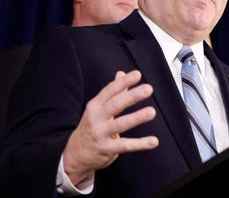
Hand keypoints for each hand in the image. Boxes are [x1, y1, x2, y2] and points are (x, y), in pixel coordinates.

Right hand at [62, 70, 158, 184]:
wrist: (74, 154)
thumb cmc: (91, 126)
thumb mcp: (97, 108)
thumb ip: (112, 92)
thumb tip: (121, 73)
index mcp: (95, 106)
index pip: (110, 91)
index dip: (123, 82)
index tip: (137, 74)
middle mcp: (96, 118)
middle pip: (115, 105)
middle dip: (132, 96)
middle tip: (148, 88)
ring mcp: (100, 134)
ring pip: (120, 124)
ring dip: (136, 118)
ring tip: (152, 111)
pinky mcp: (107, 149)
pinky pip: (125, 146)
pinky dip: (140, 144)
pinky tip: (154, 141)